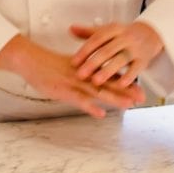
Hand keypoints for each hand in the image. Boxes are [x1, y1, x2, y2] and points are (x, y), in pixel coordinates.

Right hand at [0, 34, 142, 118]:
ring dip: (114, 98)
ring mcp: (75, 82)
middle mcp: (85, 75)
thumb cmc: (50, 65)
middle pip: (109, 83)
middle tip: (142, 97)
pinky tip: (100, 113)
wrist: (31, 59)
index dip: (127, 83)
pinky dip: (90, 106)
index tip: (141, 89)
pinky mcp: (63, 90)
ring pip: (98, 90)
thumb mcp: (71, 68)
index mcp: (88, 69)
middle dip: (127, 91)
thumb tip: (97, 82)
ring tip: (129, 104)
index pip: (110, 76)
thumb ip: (85, 74)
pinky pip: (78, 99)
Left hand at [69, 21, 163, 89]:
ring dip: (108, 71)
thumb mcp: (107, 30)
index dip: (85, 50)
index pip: (97, 38)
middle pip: (108, 50)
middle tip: (80, 74)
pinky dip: (128, 77)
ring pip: (121, 59)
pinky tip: (119, 85)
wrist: (150, 34)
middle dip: (93, 63)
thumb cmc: (124, 35)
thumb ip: (88, 32)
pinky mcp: (144, 59)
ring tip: (96, 81)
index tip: (74, 62)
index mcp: (114, 29)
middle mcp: (125, 38)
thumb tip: (71, 29)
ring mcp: (135, 48)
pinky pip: (136, 68)